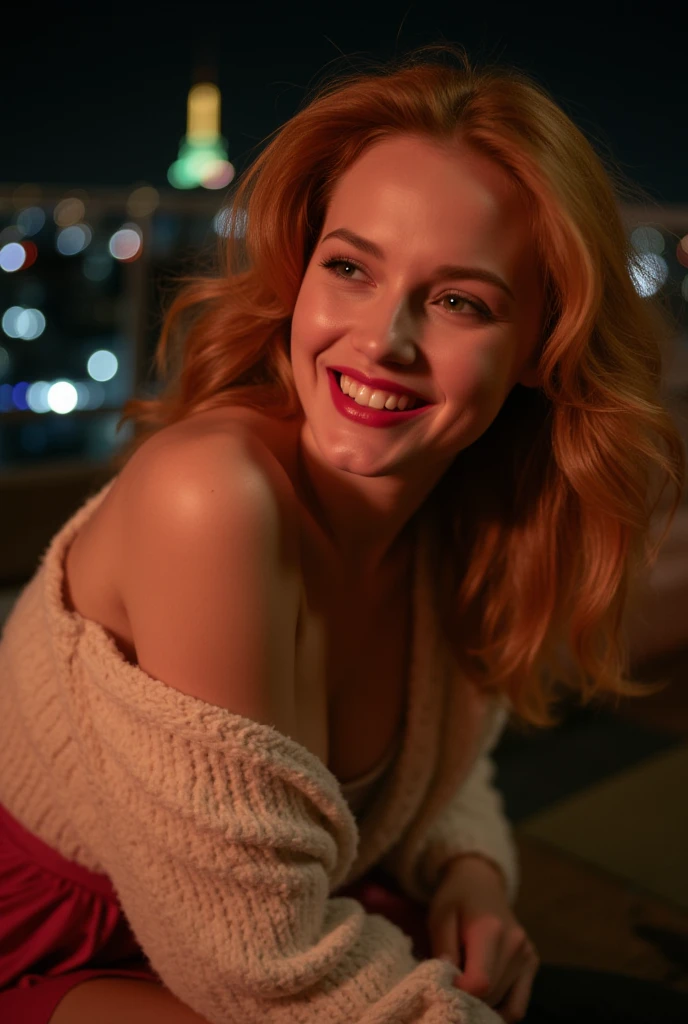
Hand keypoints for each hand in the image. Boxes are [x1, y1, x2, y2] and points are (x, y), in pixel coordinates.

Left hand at [427, 854, 539, 1023]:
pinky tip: (483, 1000)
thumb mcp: (440, 917)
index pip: (480, 983)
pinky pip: (518, 1004)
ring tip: (465, 991)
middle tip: (450, 989)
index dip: (458, 992)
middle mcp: (515, 945)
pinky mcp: (532, 963)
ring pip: (507, 1006)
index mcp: (491, 930)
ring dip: (484, 1007)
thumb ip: (442, 948)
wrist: (480, 883)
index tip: (442, 985)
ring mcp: (528, 955)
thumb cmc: (455, 900)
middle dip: (468, 1001)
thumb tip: (446, 981)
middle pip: (492, 997)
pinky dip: (501, 1010)